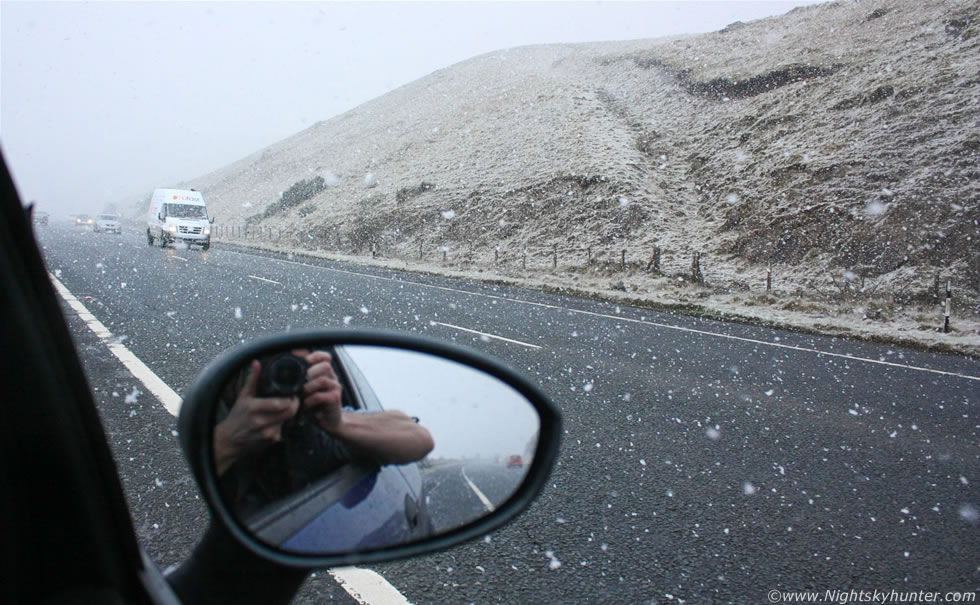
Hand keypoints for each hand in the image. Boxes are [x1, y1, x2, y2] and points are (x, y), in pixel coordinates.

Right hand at [214, 360, 298, 474]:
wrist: (229, 440)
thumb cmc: (237, 416)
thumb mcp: (243, 396)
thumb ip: (252, 379)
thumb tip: (256, 363)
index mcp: (253, 408)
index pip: (280, 404)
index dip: (290, 398)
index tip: (292, 393)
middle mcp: (260, 422)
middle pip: (289, 412)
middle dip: (294, 405)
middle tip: (293, 399)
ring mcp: (267, 433)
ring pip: (288, 420)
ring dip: (288, 414)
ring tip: (284, 408)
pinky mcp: (271, 441)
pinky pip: (283, 429)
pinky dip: (282, 424)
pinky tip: (276, 420)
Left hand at [302, 350, 343, 431]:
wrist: (329, 422)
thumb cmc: (316, 405)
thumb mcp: (307, 389)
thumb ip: (301, 378)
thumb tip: (287, 367)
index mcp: (326, 373)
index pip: (325, 357)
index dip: (316, 356)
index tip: (304, 361)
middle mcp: (333, 378)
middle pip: (325, 366)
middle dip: (309, 373)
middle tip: (298, 383)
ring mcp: (336, 388)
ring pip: (322, 380)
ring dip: (307, 387)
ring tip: (300, 396)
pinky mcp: (335, 399)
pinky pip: (320, 396)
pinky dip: (309, 401)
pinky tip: (305, 406)